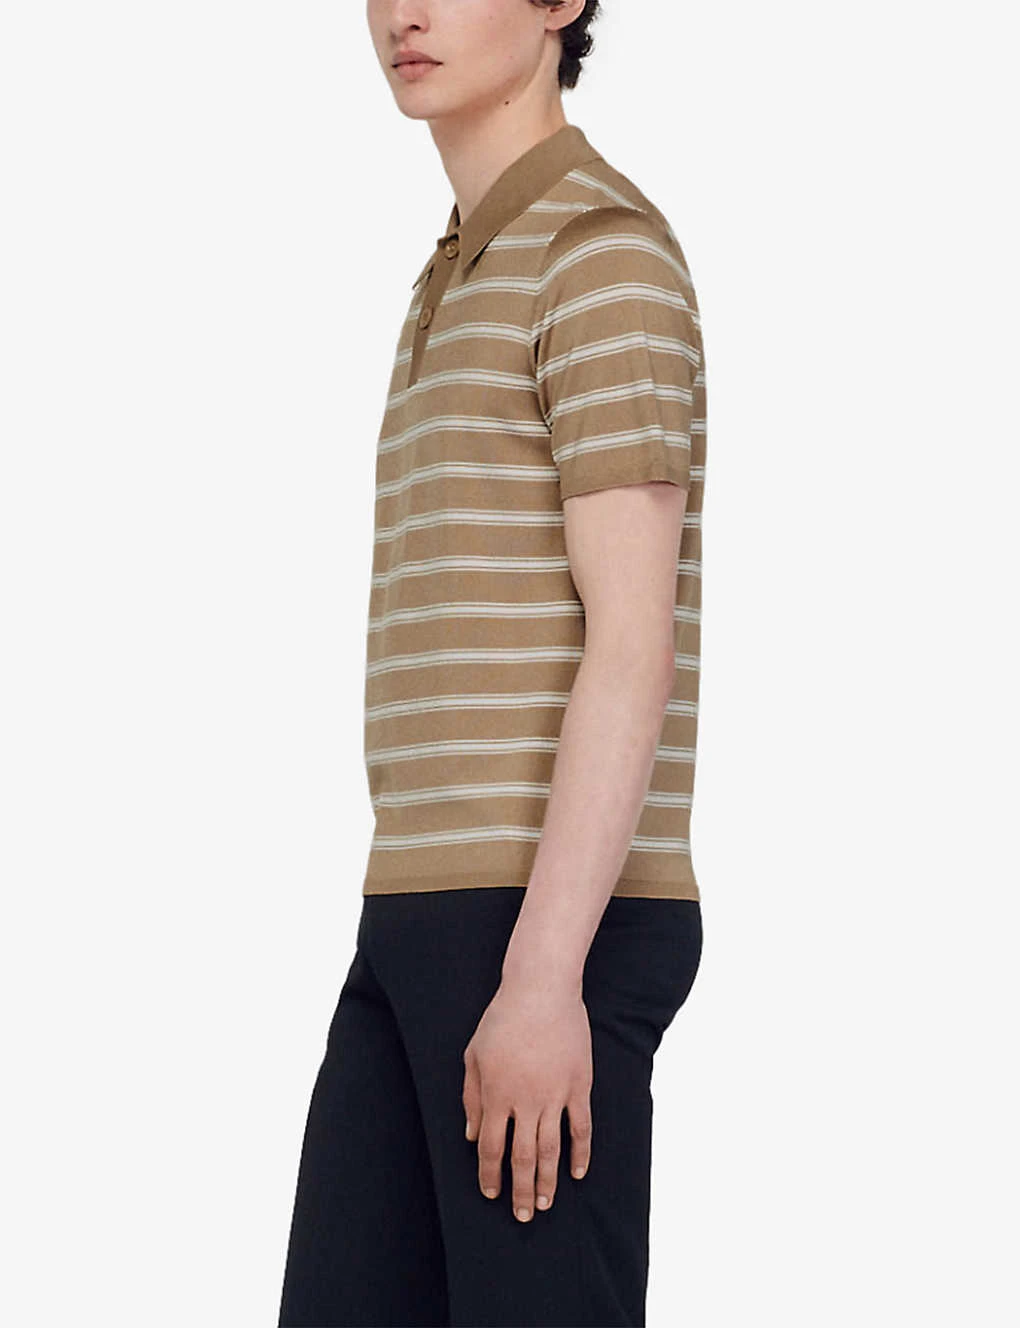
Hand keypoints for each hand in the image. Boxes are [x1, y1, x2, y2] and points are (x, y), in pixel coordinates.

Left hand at [461, 978, 592, 1221]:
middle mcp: (526, 1102)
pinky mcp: (579, 1086)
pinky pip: (581, 1128)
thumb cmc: (502, 1019)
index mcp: (496, 1096)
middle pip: (522, 1158)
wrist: (541, 990)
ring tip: (546, 1203)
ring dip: (548, 1181)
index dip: (490, 1175)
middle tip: (523, 1215)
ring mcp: (556, 1096)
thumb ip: (471, 1098)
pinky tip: (578, 1173)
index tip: (490, 1194)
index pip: (492, 1148)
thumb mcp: (474, 1055)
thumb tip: (473, 1136)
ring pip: (551, 1150)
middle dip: (521, 1191)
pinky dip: (581, 1153)